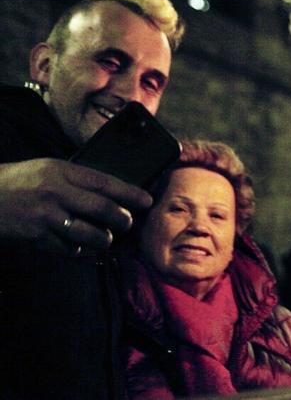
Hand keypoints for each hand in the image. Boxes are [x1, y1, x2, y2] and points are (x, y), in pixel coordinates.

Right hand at [0, 158, 151, 249]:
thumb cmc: (15, 182)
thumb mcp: (45, 169)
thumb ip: (74, 179)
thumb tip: (110, 192)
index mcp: (59, 171)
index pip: (105, 182)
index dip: (130, 193)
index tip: (146, 200)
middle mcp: (55, 192)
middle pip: (103, 209)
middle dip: (122, 219)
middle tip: (127, 223)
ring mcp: (45, 216)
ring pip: (90, 233)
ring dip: (104, 240)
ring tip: (106, 239)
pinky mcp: (36, 237)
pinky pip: (68, 248)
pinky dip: (78, 250)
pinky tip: (79, 247)